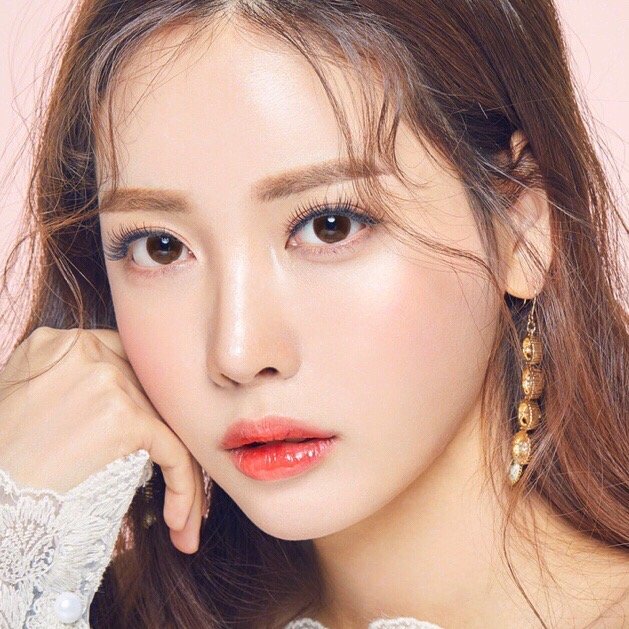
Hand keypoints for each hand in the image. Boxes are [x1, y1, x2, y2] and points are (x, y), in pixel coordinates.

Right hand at [0, 326, 205, 553]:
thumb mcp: (26, 396)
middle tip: (181, 480)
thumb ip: (69, 381)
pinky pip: (175, 451)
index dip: (146, 402)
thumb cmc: (3, 458)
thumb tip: (116, 397)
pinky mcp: (124, 417)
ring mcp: (107, 380)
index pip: (127, 361)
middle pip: (153, 392)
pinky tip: (179, 522)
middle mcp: (87, 350)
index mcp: (62, 343)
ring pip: (169, 425)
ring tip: (184, 519)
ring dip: (183, 474)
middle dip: (172, 437)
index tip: (157, 439)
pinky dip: (184, 487)